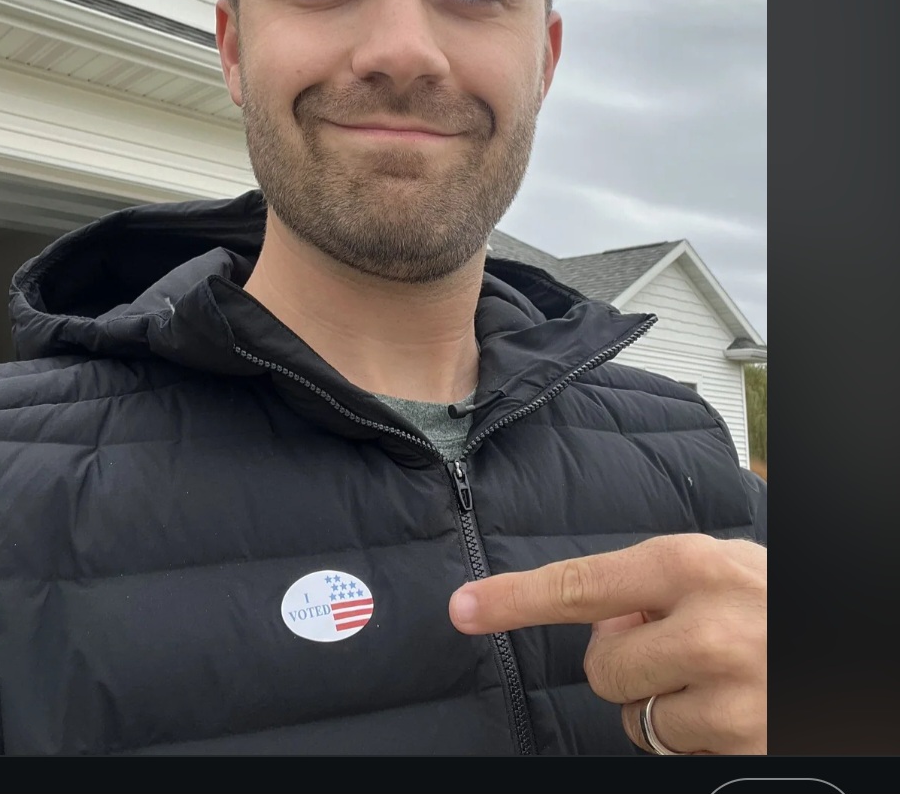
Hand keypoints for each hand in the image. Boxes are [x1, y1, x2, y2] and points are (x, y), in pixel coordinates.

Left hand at [448, 533, 765, 754]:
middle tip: (678, 648)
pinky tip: (735, 708)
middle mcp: (705, 627)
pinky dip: (694, 737)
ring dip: (661, 706)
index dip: (514, 598)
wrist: (853, 649)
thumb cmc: (775, 603)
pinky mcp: (745, 746)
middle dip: (625, 665)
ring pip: (637, 718)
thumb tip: (598, 621)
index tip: (463, 607)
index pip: (580, 584)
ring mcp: (729, 694)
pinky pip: (678, 751)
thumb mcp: (721, 568)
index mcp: (690, 565)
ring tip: (715, 677)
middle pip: (603, 668)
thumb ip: (655, 586)